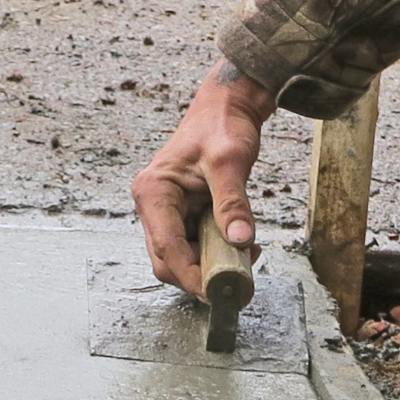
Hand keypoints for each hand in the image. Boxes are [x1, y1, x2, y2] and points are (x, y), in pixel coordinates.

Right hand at [129, 59, 275, 297]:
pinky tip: (241, 246)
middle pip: (167, 262)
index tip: (217, 291)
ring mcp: (167, 214)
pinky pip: (195, 247)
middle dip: (200, 276)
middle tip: (236, 282)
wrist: (227, 108)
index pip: (167, 249)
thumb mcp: (230, 162)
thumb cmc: (223, 126)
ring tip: (246, 257)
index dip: (190, 275)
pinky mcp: (182, 217)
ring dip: (211, 266)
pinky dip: (217, 255)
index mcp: (154, 192)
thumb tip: (240, 241)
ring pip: (182, 259)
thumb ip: (233, 203)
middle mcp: (153, 206)